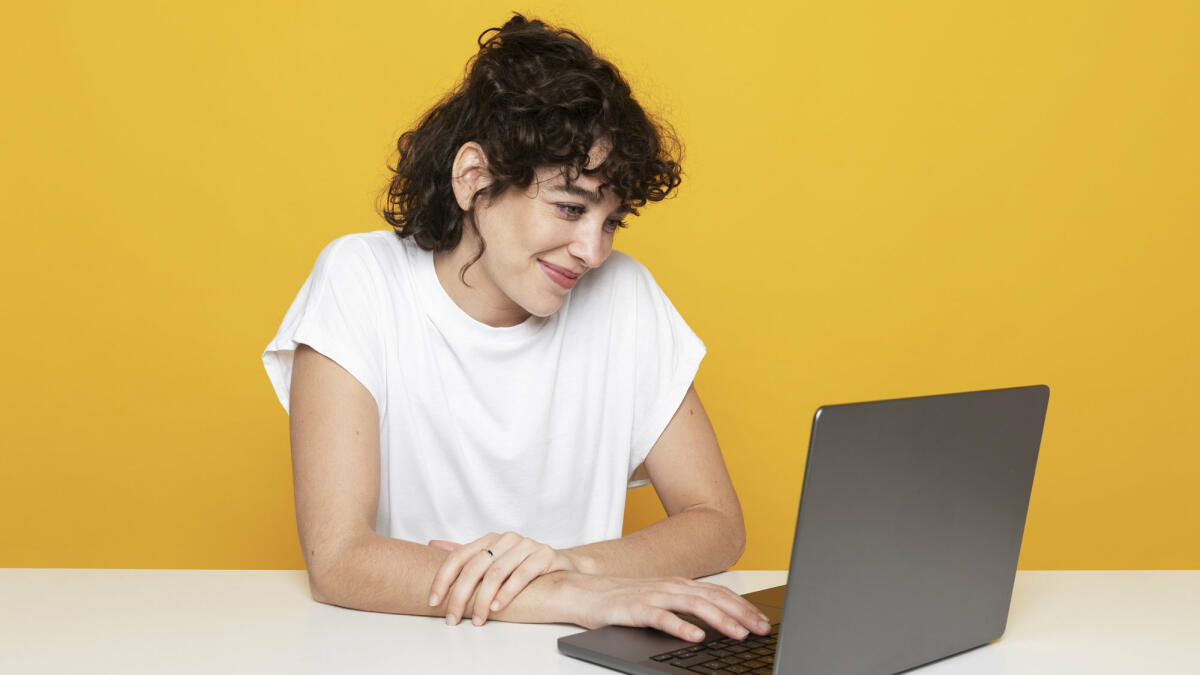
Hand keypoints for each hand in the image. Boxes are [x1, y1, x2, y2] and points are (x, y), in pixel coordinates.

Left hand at [427, 531, 578, 625]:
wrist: (560, 565)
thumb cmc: (522, 565)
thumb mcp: (491, 558)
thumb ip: (465, 553)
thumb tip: (433, 544)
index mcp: (489, 539)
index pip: (459, 556)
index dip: (443, 579)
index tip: (434, 601)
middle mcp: (506, 539)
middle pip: (476, 566)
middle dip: (460, 595)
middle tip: (452, 618)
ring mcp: (526, 545)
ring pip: (497, 572)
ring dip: (484, 599)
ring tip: (477, 619)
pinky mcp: (544, 554)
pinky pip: (522, 574)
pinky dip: (508, 592)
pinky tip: (498, 607)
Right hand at [558, 573, 772, 642]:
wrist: (581, 591)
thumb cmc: (621, 598)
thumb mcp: (658, 600)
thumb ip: (684, 607)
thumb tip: (715, 622)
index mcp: (678, 584)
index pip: (718, 593)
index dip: (743, 606)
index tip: (762, 622)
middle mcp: (669, 586)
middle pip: (712, 598)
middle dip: (741, 613)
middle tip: (761, 629)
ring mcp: (652, 595)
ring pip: (693, 605)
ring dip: (719, 620)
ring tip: (738, 634)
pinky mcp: (634, 609)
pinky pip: (661, 617)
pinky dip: (681, 626)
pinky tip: (696, 637)